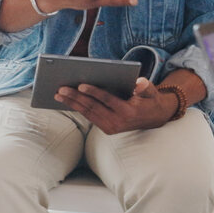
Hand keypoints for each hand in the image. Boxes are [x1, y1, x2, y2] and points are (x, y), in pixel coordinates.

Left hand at [54, 77, 174, 133]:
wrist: (155, 118)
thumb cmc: (150, 99)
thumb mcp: (152, 91)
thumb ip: (146, 86)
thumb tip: (138, 83)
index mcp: (128, 111)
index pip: (107, 100)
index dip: (94, 92)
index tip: (81, 85)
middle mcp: (118, 122)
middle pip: (93, 107)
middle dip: (75, 98)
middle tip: (61, 89)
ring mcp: (111, 128)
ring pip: (88, 114)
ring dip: (72, 104)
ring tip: (58, 95)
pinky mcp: (107, 129)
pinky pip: (90, 117)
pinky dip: (78, 109)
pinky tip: (67, 101)